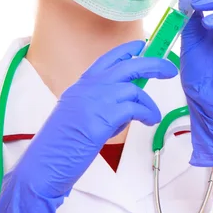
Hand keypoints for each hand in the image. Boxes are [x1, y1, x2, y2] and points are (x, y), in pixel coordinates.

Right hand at [0, 40, 177, 212]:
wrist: (43, 166)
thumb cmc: (60, 148)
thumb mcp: (76, 117)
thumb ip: (97, 105)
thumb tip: (124, 104)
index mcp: (80, 87)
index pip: (107, 59)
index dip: (127, 50)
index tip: (142, 46)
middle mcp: (87, 89)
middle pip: (126, 66)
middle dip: (152, 64)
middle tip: (169, 69)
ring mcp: (93, 102)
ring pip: (133, 89)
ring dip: (148, 103)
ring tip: (153, 116)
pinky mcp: (100, 119)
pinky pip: (133, 108)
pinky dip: (146, 113)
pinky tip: (149, 121)